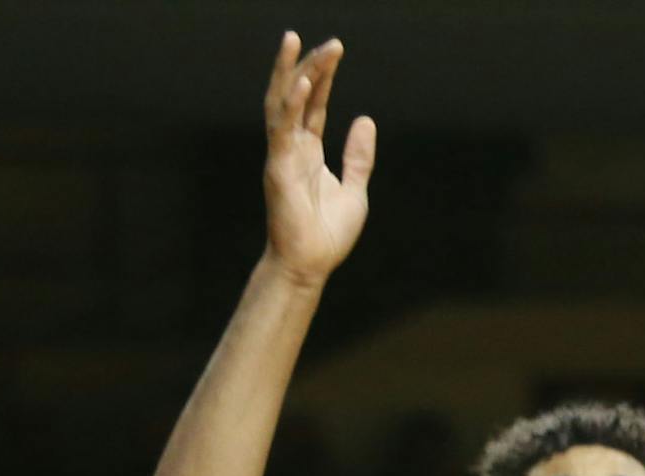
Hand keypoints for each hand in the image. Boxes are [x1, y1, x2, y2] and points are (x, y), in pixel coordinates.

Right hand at [262, 31, 375, 284]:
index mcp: (307, 151)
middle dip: (310, 65)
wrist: (310, 265)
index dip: (324, 76)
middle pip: (296, 95)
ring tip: (296, 41)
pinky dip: (291, 105)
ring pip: (281, 103)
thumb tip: (365, 120)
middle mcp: (292, 148)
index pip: (314, 104)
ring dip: (290, 72)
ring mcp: (282, 156)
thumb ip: (358, 156)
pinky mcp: (279, 169)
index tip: (335, 50)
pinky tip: (304, 82)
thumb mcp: (354, 189)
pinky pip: (282, 131)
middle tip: (331, 42)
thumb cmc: (327, 235)